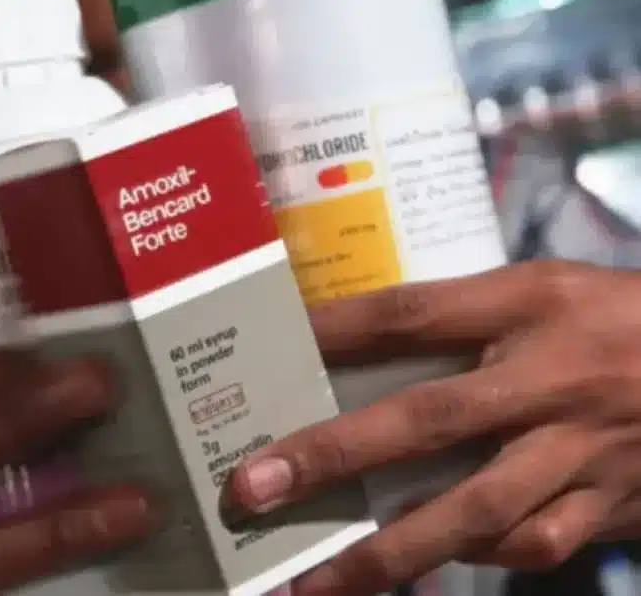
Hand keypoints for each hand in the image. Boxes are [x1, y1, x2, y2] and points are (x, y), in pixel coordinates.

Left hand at [229, 260, 640, 594]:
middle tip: (252, 490)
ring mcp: (583, 452)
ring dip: (390, 553)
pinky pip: (531, 546)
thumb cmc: (620, 318)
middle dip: (335, 457)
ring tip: (313, 582)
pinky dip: (473, 559)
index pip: (411, 314)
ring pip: (476, 510)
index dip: (335, 331)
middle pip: (429, 419)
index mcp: (530, 305)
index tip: (268, 352)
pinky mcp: (610, 506)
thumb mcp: (544, 288)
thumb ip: (462, 314)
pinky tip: (423, 569)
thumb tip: (358, 340)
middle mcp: (551, 380)